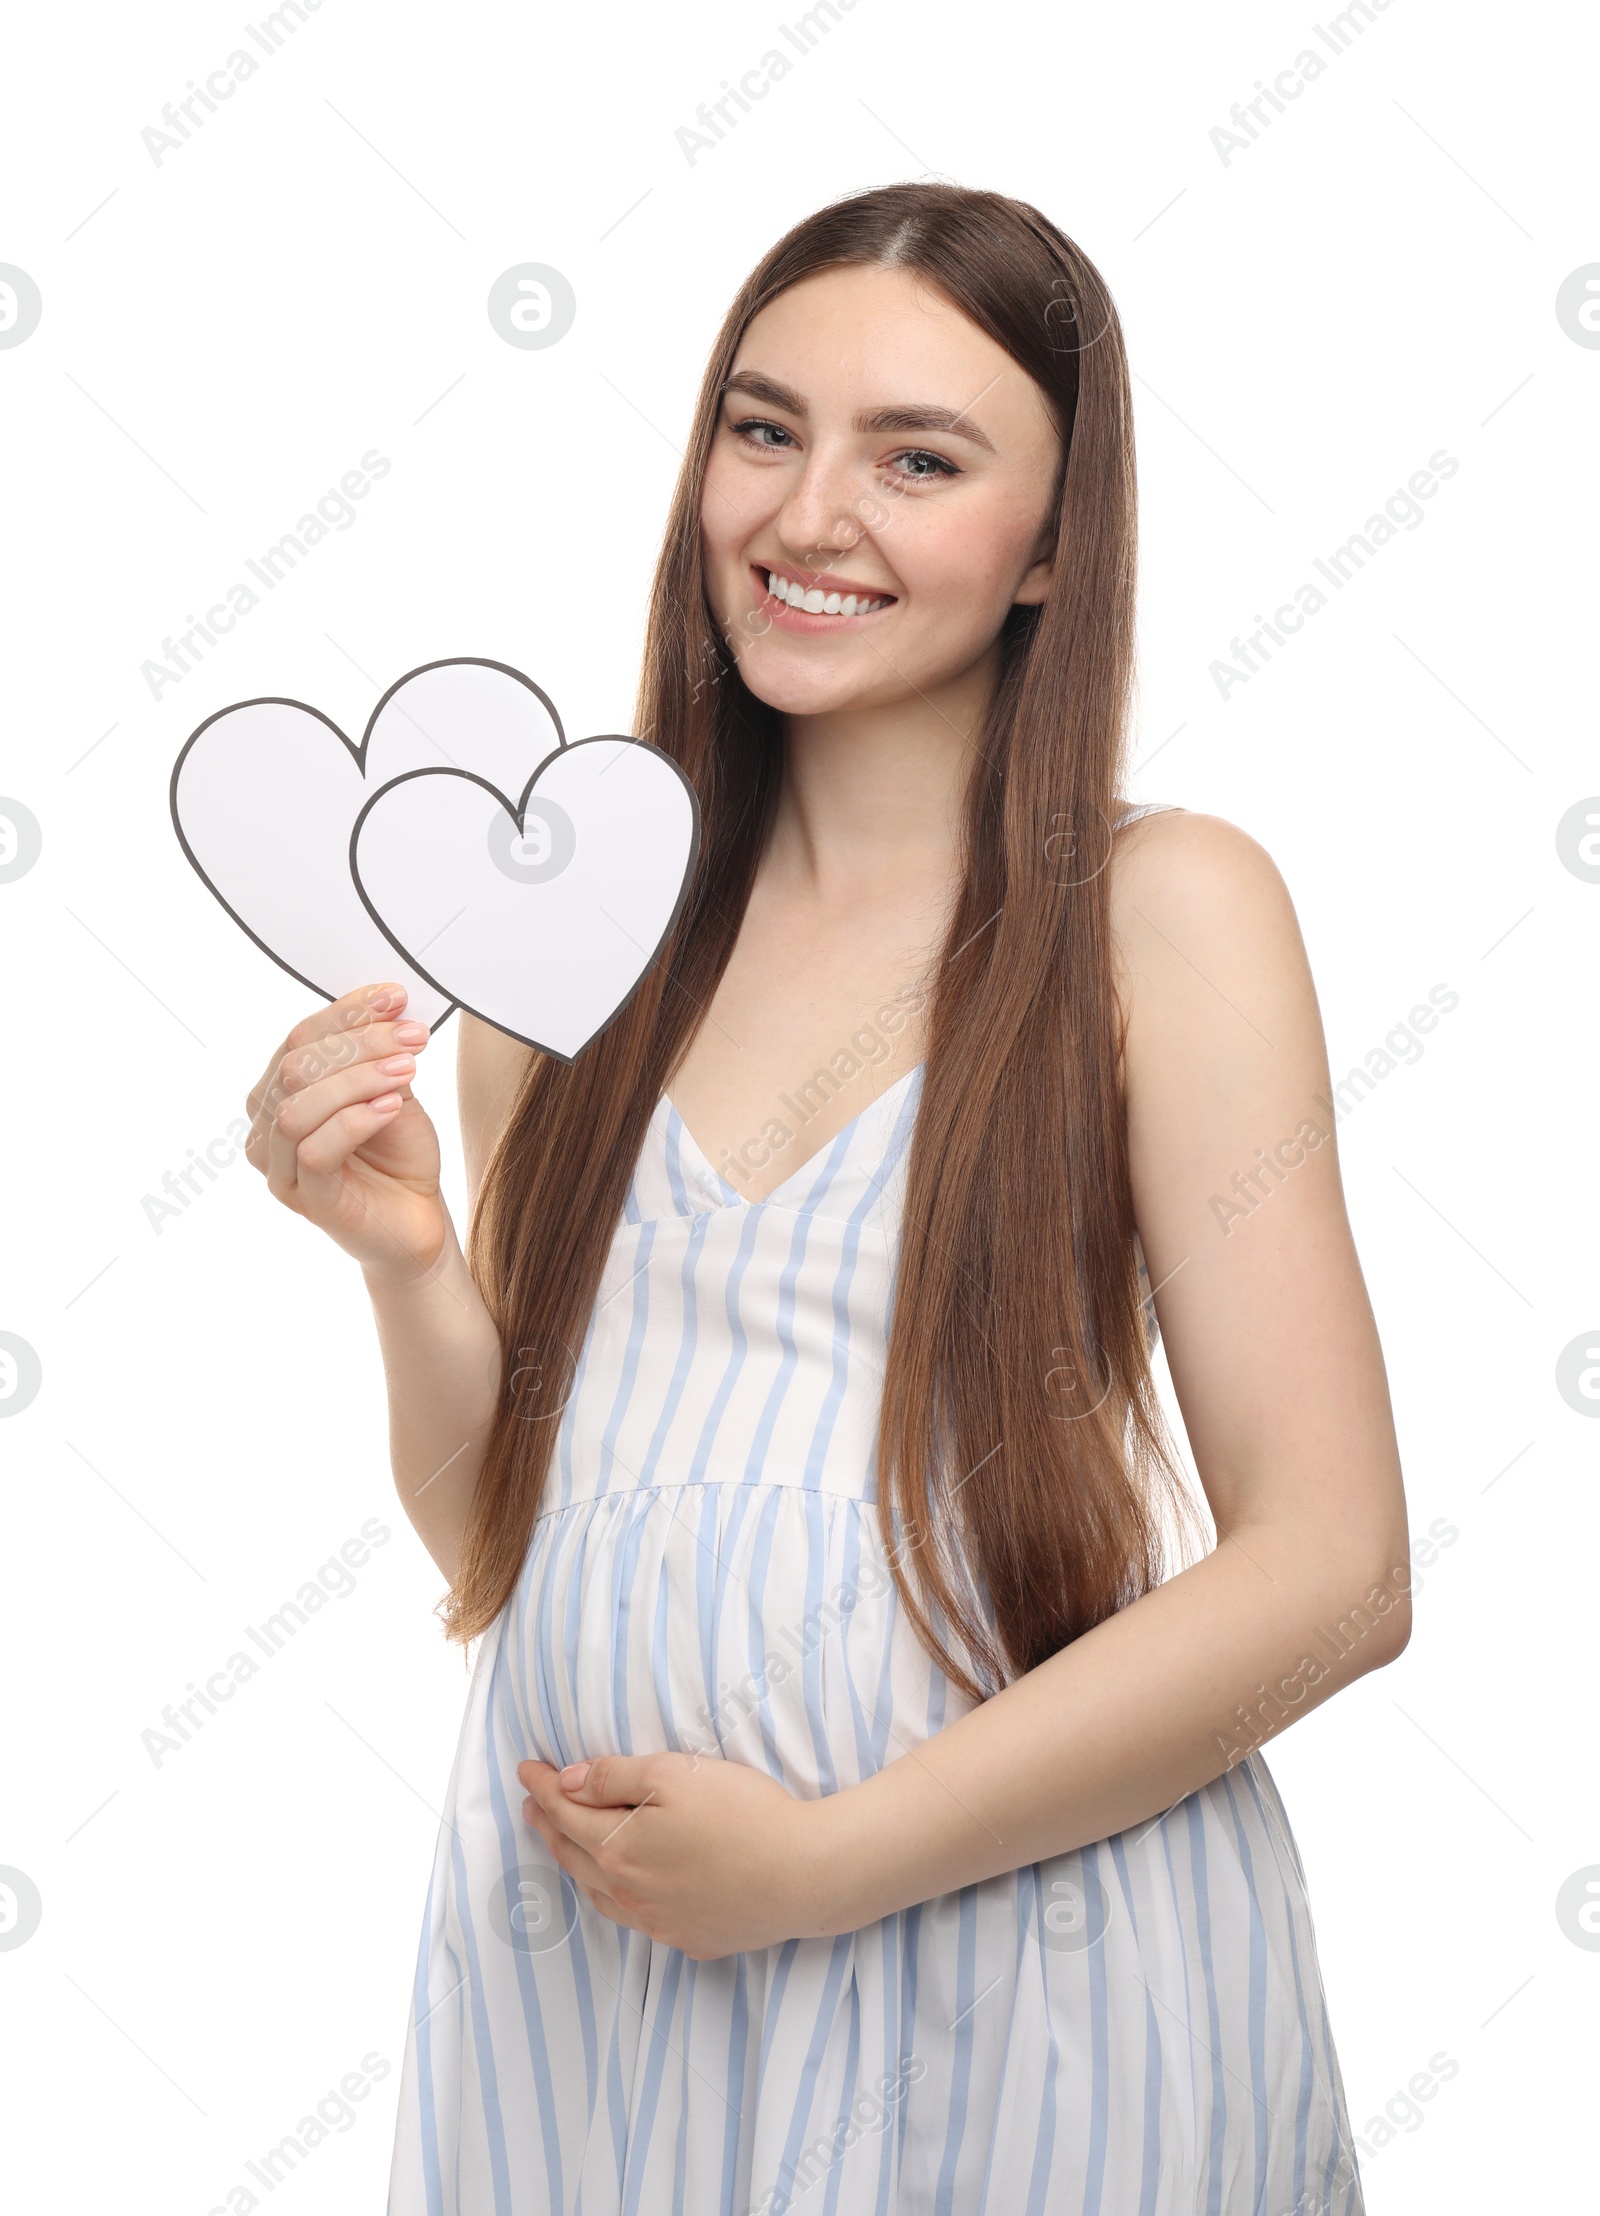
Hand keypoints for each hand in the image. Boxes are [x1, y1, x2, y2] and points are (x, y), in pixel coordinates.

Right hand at [243, 982, 448, 1282]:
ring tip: (407, 1069)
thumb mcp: (392, 1090)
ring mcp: (281, 1167)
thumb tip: (386, 1006)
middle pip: (295, 1066)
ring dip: (357, 1078)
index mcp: (281, 1092)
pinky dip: (355, 1120)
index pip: (300, 1038)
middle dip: (359, 1042)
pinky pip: (314, 1151)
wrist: (418, 1218)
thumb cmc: (398, 1156)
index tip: (395, 997)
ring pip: (297, 1106)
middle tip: (412, 1036)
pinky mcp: (305, 1199)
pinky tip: (392, 1106)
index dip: (347, 1012)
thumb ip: (377, 1055)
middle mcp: (269, 1128)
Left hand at [517, 1751, 839, 1960]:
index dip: (542, 1787)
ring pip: (601, 1896)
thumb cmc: (743, 1814)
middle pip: (575, 1857)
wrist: (804, 1874)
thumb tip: (567, 1782)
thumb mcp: (673, 1774)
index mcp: (618, 1850)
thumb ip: (613, 1777)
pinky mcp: (693, 1938)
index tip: (525, 1769)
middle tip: (533, 1806)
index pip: (566, 1812)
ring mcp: (661, 1924)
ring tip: (565, 1846)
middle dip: (549, 1826)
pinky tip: (626, 1891)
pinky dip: (618, 1898)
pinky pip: (639, 1919)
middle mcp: (630, 1894)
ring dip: (576, 1866)